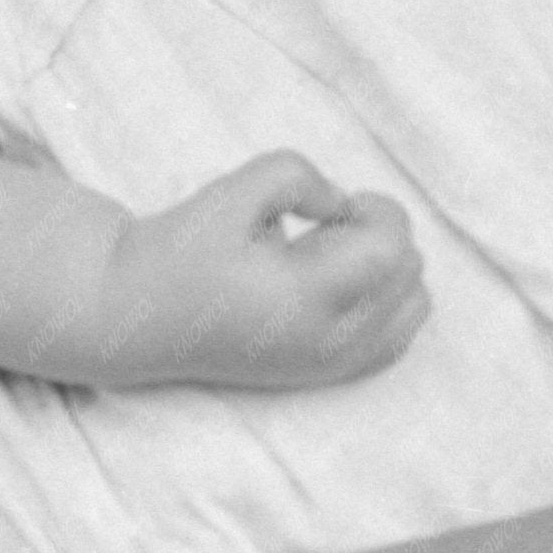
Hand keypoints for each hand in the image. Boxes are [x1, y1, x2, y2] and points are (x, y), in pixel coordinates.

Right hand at [98, 151, 427, 389]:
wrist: (138, 317)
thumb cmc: (180, 250)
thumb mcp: (232, 190)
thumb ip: (298, 176)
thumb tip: (341, 203)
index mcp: (305, 299)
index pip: (393, 250)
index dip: (373, 210)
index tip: (325, 209)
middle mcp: (327, 342)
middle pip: (411, 274)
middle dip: (379, 236)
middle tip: (320, 231)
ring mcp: (329, 366)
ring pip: (414, 309)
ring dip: (388, 271)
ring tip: (330, 260)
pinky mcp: (323, 376)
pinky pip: (395, 341)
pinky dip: (386, 305)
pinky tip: (337, 287)